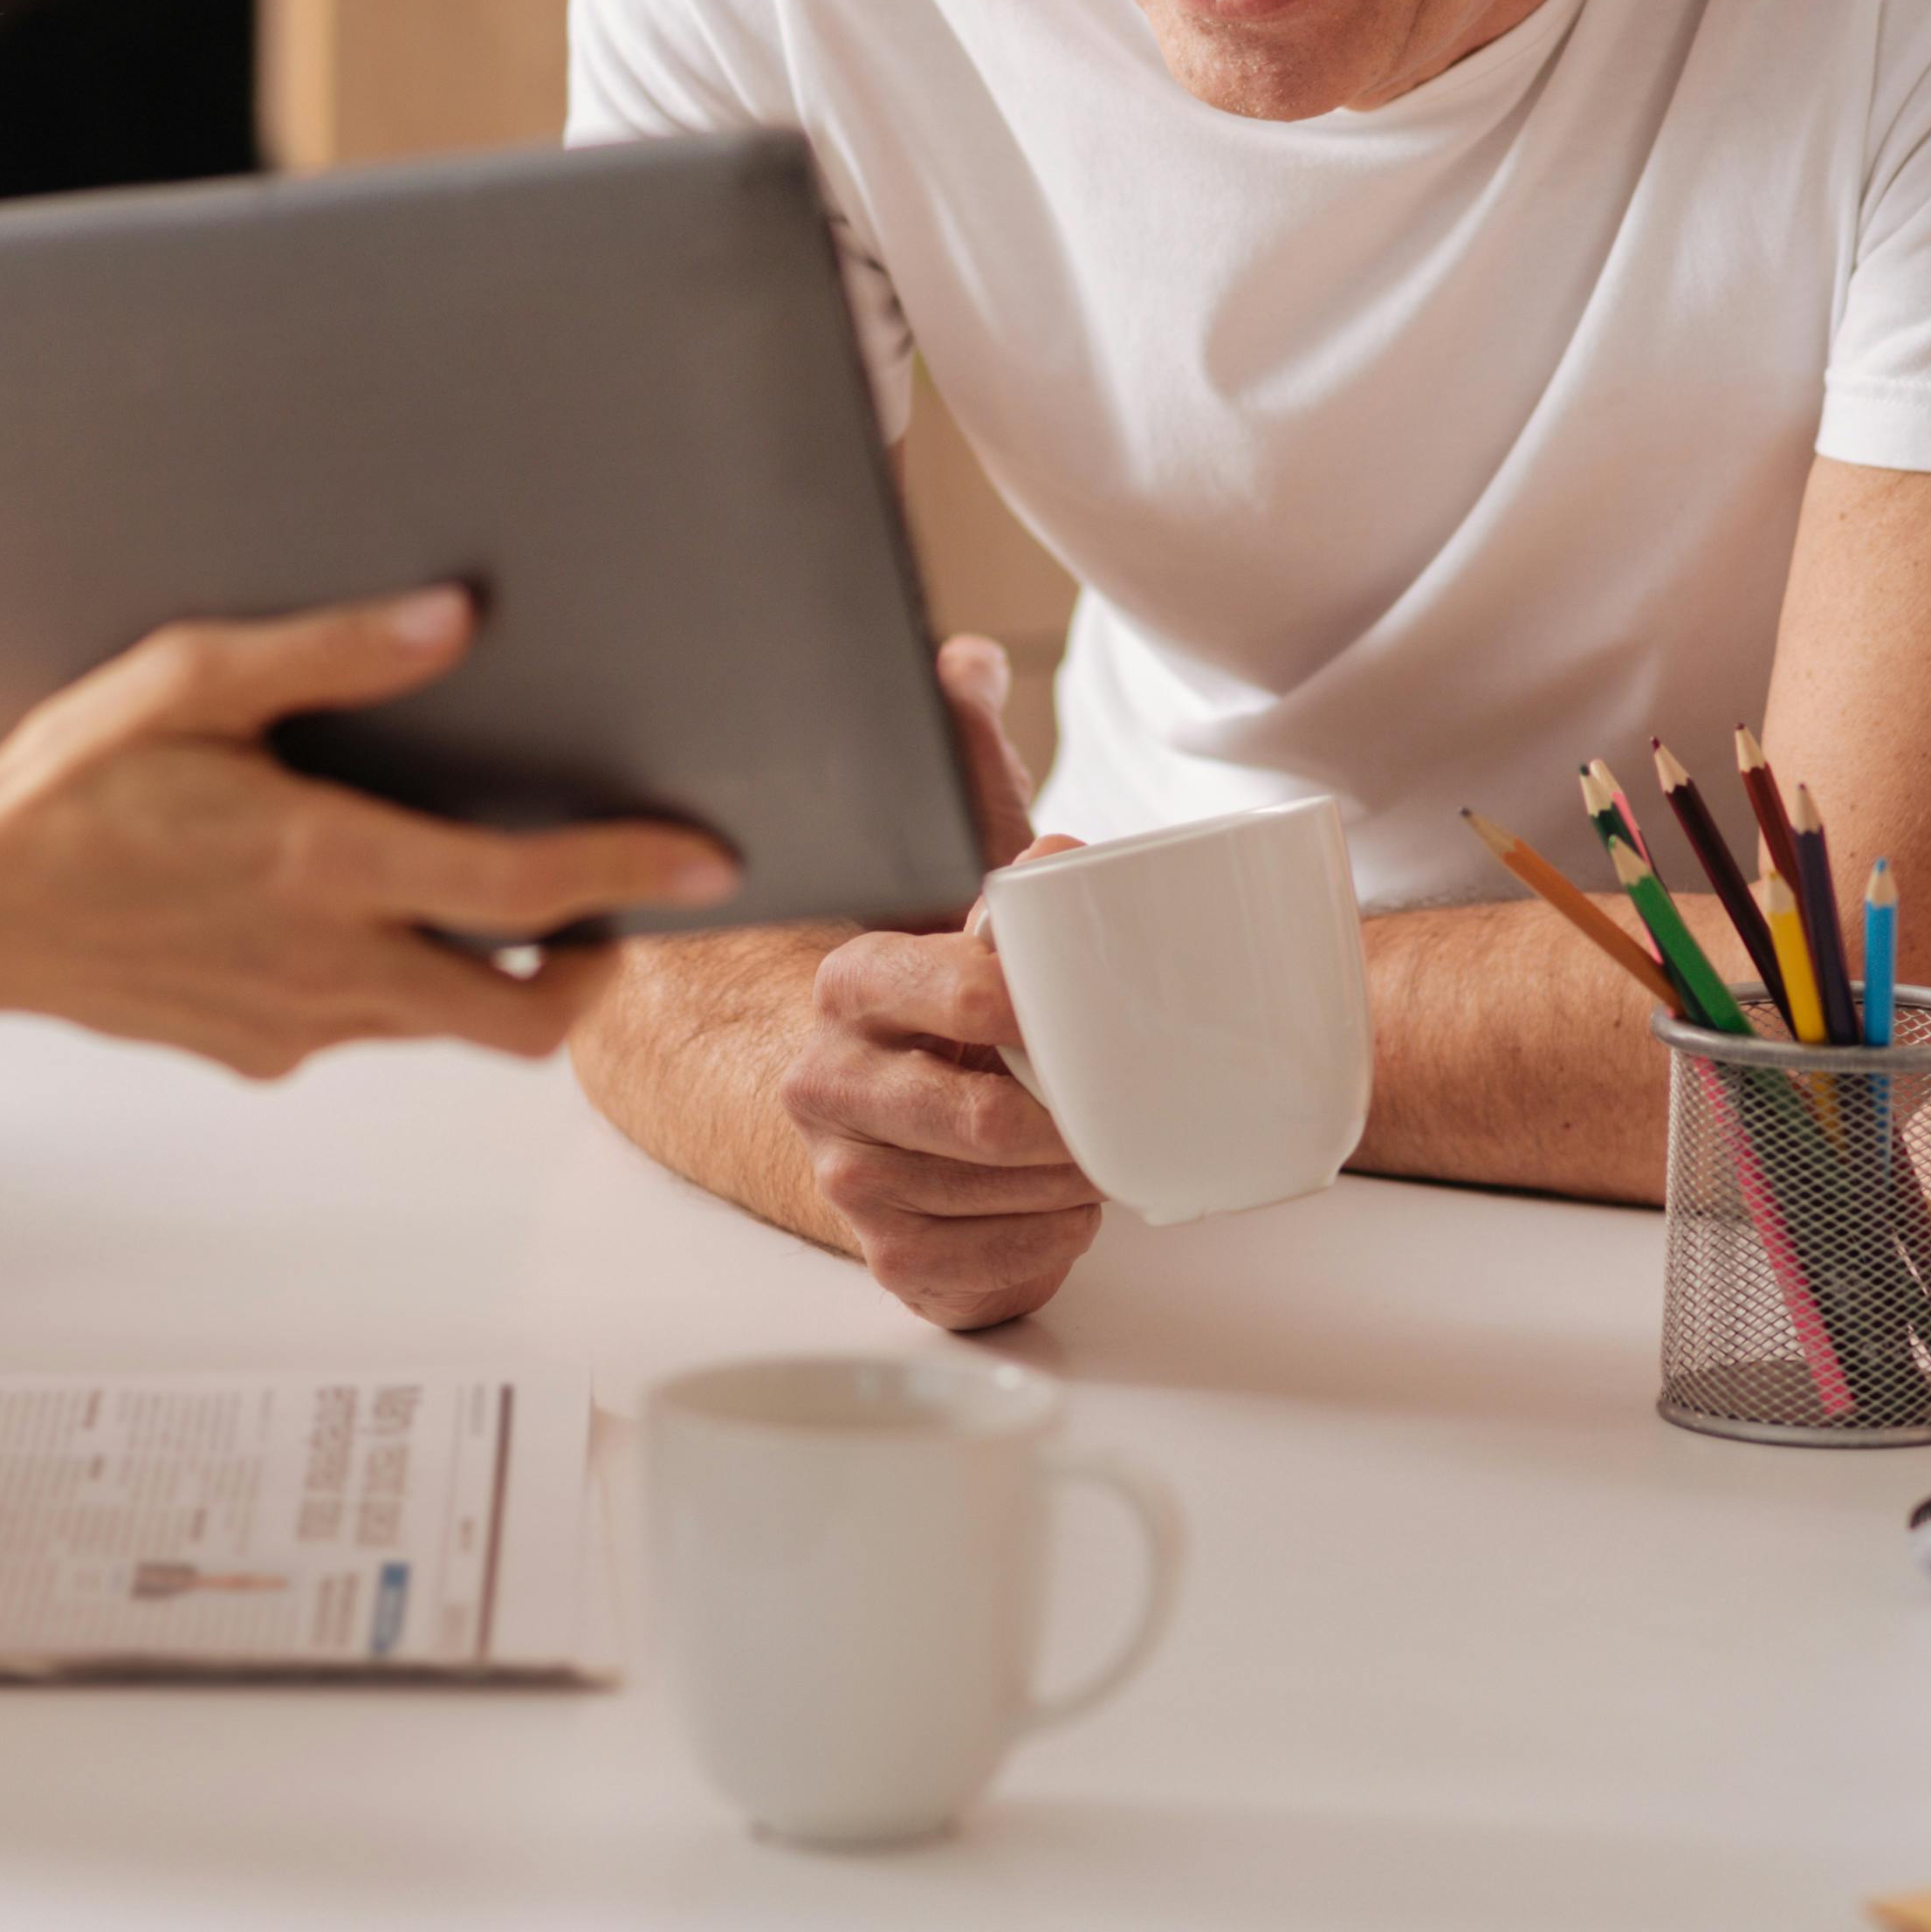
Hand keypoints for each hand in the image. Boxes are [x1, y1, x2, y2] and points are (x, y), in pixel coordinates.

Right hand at [0, 588, 736, 1077]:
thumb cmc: (71, 782)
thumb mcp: (191, 682)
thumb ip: (332, 652)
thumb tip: (456, 618)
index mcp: (321, 863)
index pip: (520, 889)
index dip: (626, 876)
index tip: (706, 861)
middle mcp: (322, 964)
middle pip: (518, 1017)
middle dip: (587, 973)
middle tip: (602, 912)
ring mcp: (292, 1025)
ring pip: (443, 1024)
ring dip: (488, 973)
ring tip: (482, 894)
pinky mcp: (257, 1056)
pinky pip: (363, 1028)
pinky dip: (389, 981)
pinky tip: (343, 911)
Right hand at [766, 634, 1095, 1328]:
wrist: (935, 1093)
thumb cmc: (972, 983)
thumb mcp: (971, 865)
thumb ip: (970, 761)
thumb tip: (965, 659)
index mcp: (851, 982)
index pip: (924, 987)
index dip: (1000, 1000)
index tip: (1054, 1006)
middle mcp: (824, 1083)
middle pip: (962, 1116)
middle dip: (1052, 1118)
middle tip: (1106, 1105)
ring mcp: (848, 1180)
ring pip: (979, 1200)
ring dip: (1057, 1184)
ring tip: (1088, 1150)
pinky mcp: (891, 1262)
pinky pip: (979, 1272)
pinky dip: (1039, 1246)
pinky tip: (1052, 1208)